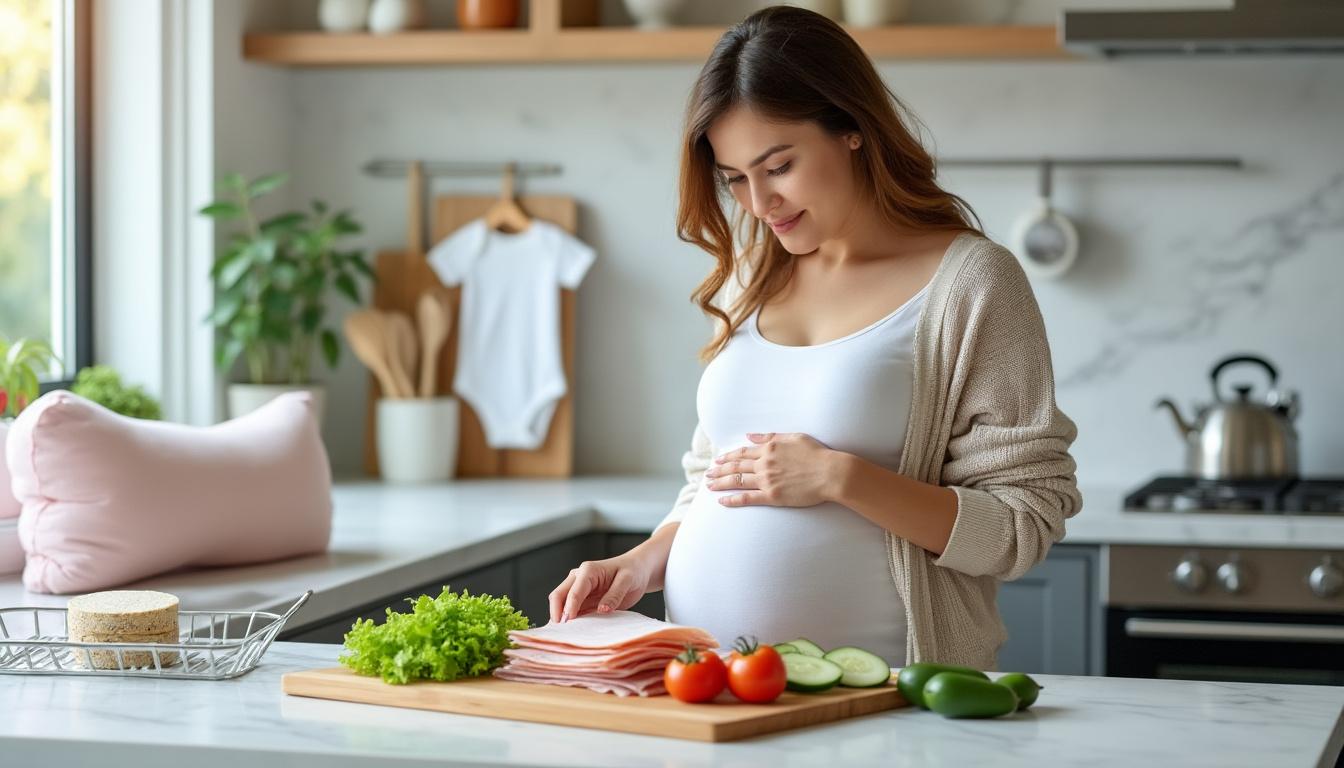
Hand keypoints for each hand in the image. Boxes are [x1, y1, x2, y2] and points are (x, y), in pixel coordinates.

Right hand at [548, 553, 653, 623]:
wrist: (637, 570)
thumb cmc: (632, 572)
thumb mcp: (627, 580)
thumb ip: (614, 594)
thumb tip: (602, 609)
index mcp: (588, 571)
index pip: (574, 591)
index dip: (570, 608)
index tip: (569, 622)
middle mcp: (578, 578)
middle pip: (558, 596)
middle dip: (557, 613)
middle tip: (561, 631)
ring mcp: (578, 589)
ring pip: (561, 604)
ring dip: (561, 618)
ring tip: (565, 635)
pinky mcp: (582, 600)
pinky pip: (571, 611)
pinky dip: (569, 621)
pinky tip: (572, 631)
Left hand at [705, 432, 843, 507]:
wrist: (831, 473)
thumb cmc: (817, 454)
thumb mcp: (794, 437)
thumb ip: (770, 436)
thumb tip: (750, 436)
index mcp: (770, 448)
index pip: (743, 452)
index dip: (729, 456)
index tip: (718, 459)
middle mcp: (765, 463)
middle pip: (736, 466)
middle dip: (719, 470)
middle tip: (708, 473)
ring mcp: (767, 480)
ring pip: (738, 481)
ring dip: (721, 483)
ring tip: (709, 485)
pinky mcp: (773, 496)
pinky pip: (748, 498)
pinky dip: (733, 499)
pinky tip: (721, 501)